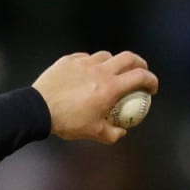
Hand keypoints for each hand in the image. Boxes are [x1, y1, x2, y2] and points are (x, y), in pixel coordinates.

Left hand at [32, 50, 158, 143]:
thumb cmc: (66, 122)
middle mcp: (100, 71)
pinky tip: (87, 72)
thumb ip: (112, 134)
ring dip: (113, 62)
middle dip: (139, 63)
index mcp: (110, 87)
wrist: (38, 110)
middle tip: (138, 72)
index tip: (151, 88)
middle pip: (128, 58)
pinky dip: (91, 63)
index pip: (141, 77)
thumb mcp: (93, 133)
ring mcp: (83, 63)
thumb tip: (122, 131)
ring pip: (106, 56)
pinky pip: (84, 58)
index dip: (152, 80)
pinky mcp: (67, 61)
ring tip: (111, 72)